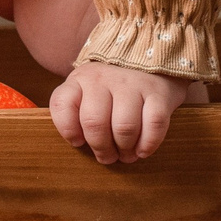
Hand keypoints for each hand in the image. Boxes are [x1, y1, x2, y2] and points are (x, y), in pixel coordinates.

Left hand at [50, 60, 192, 163]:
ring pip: (124, 127)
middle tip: (108, 157)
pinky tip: (142, 150)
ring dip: (125, 149)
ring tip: (125, 154)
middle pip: (94, 123)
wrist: (150, 64)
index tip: (78, 142)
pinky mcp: (158, 92)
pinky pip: (154, 125)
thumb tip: (78, 144)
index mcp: (80, 79)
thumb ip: (75, 114)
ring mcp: (132, 83)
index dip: (68, 130)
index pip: (63, 104)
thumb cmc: (112, 90)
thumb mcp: (85, 93)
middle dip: (101, 149)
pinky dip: (148, 144)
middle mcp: (104, 78)